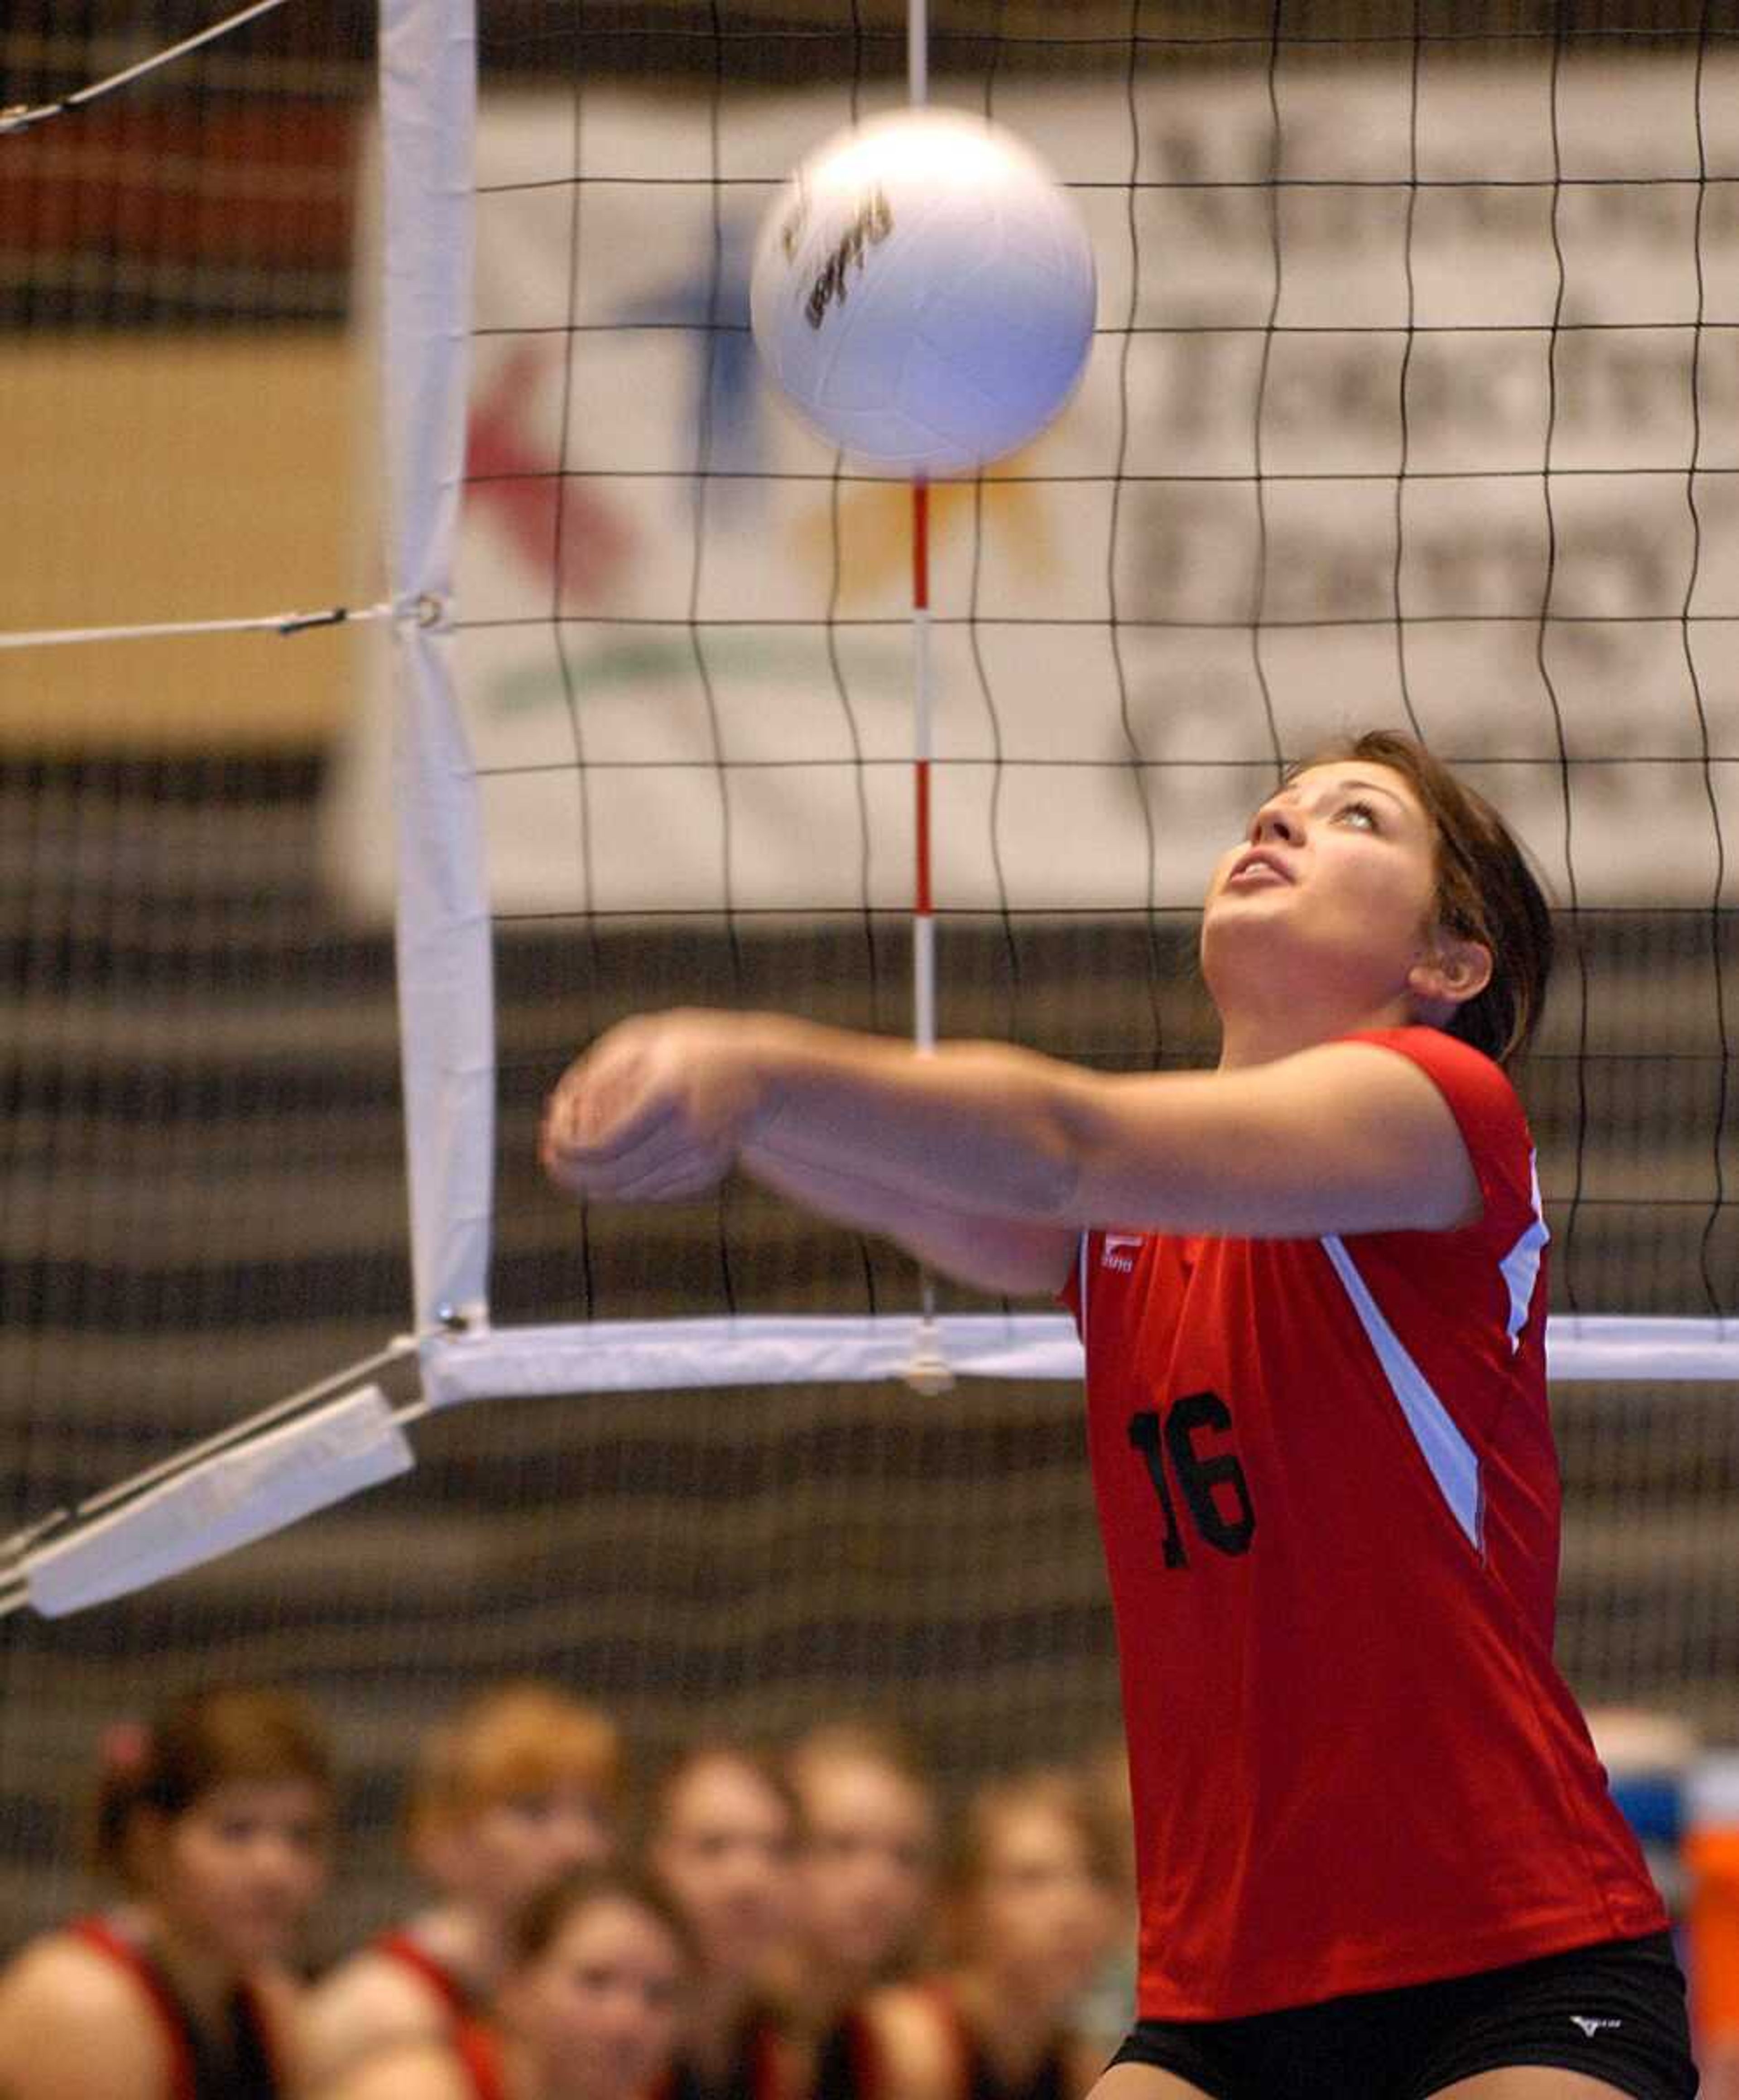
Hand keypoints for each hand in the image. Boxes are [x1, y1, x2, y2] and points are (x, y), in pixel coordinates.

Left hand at [539, 1010, 770, 1202]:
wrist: (755, 1068)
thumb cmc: (684, 1048)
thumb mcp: (639, 1044)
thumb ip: (596, 1079)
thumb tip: (558, 1121)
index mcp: (669, 1093)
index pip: (602, 1145)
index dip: (566, 1151)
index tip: (548, 1139)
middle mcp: (691, 1132)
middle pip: (613, 1177)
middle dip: (573, 1174)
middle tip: (550, 1160)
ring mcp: (703, 1158)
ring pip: (630, 1190)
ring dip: (594, 1182)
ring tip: (573, 1161)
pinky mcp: (708, 1173)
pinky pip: (653, 1191)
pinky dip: (625, 1183)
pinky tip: (611, 1164)